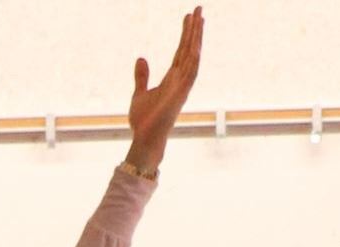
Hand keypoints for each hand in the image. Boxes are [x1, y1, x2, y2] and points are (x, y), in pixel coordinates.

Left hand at [127, 8, 204, 174]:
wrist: (144, 140)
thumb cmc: (144, 122)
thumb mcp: (139, 93)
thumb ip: (142, 76)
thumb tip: (141, 57)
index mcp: (172, 79)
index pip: (181, 51)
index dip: (186, 33)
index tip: (190, 16)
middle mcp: (180, 81)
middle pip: (190, 49)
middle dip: (195, 29)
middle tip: (199, 9)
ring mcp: (182, 88)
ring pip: (193, 57)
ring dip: (197, 39)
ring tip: (199, 18)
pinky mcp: (180, 96)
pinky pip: (190, 74)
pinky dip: (194, 60)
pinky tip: (197, 45)